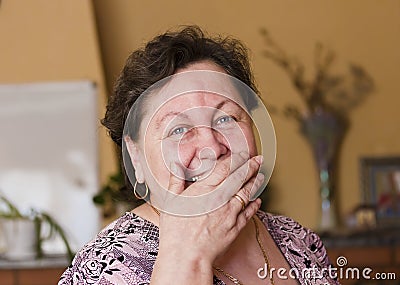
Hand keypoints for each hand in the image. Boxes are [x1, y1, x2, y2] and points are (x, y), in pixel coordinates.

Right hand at [155, 152, 263, 272]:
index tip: (242, 152)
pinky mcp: (235, 227)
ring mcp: (230, 213)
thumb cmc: (176, 230)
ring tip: (260, 175)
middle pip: (240, 178)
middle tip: (258, 159)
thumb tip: (176, 164)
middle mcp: (220, 198)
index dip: (235, 158)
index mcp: (205, 190)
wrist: (187, 256)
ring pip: (247, 193)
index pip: (224, 168)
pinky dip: (255, 204)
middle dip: (251, 166)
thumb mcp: (170, 201)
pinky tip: (258, 199)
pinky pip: (249, 213)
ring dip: (255, 182)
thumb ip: (175, 180)